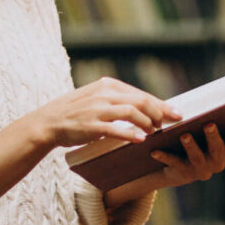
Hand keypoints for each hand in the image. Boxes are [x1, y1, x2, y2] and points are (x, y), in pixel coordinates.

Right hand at [31, 77, 180, 148]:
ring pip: (132, 112)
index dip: (161, 104)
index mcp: (107, 85)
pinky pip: (116, 129)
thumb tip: (143, 106)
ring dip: (147, 123)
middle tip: (168, 124)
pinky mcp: (91, 126)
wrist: (49, 122)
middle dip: (159, 113)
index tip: (176, 113)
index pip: (141, 93)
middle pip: (141, 101)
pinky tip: (141, 139)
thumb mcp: (96, 97)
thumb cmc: (75, 111)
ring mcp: (97, 110)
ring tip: (154, 132)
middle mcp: (104, 94)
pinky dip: (131, 134)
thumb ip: (116, 99)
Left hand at [149, 113, 224, 186]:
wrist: (179, 168)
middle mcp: (218, 162)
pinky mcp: (184, 173)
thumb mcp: (207, 132)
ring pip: (197, 157)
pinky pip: (174, 163)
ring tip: (184, 135)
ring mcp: (202, 169)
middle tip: (209, 124)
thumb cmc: (198, 141)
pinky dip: (164, 156)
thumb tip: (214, 98)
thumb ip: (213, 120)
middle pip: (218, 149)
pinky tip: (155, 150)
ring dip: (191, 145)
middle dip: (213, 136)